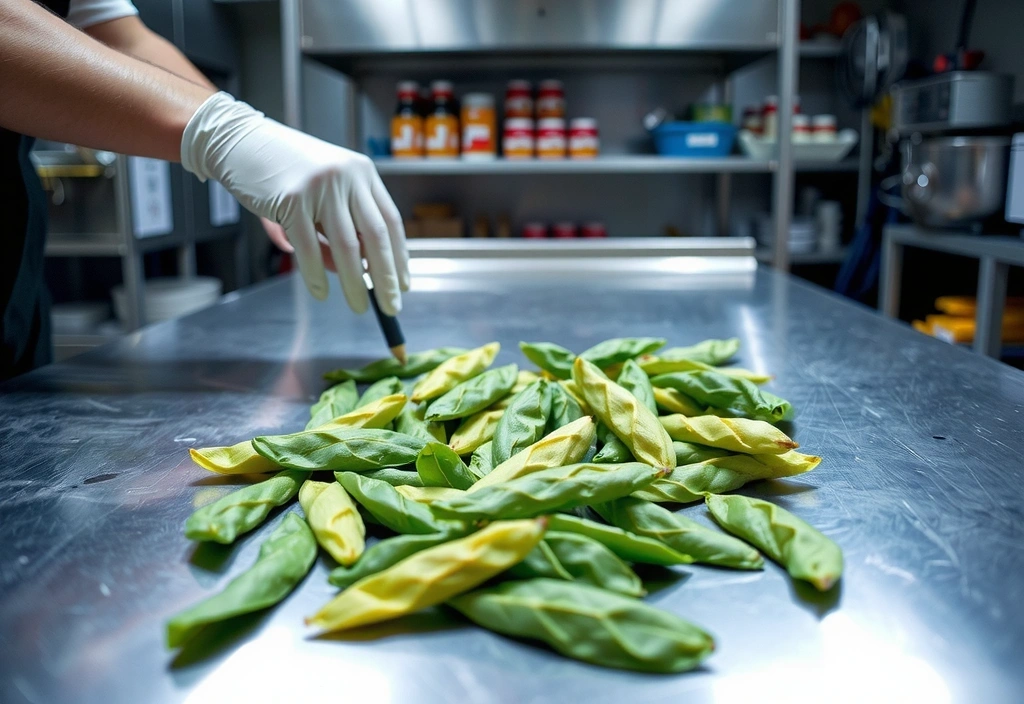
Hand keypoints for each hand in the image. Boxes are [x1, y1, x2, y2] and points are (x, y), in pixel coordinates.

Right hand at [181, 93, 408, 314]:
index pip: (390, 221)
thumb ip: (336, 232)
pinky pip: (309, 248)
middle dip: (386, 277)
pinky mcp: (292, 199)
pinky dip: (315, 276)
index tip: (403, 284)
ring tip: (359, 308)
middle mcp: (348, 176)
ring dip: (355, 284)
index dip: (399, 256)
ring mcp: (321, 187)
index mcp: (361, 172)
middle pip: (376, 236)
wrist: (239, 141)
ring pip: (348, 247)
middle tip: (391, 306)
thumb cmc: (282, 169)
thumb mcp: (320, 197)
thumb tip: (351, 273)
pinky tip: (321, 293)